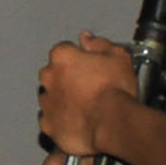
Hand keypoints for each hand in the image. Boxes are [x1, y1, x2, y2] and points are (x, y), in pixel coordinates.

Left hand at [37, 32, 138, 158]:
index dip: (78, 58)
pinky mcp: (49, 125)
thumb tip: (88, 39)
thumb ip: (99, 43)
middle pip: (53, 73)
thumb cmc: (115, 91)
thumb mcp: (118, 56)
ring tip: (85, 105)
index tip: (89, 65)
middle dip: (67, 78)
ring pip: (50, 97)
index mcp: (63, 57)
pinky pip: (51, 120)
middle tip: (89, 86)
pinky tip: (78, 121)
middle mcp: (49, 78)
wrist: (112, 123)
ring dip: (63, 99)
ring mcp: (47, 102)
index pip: (64, 50)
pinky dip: (61, 121)